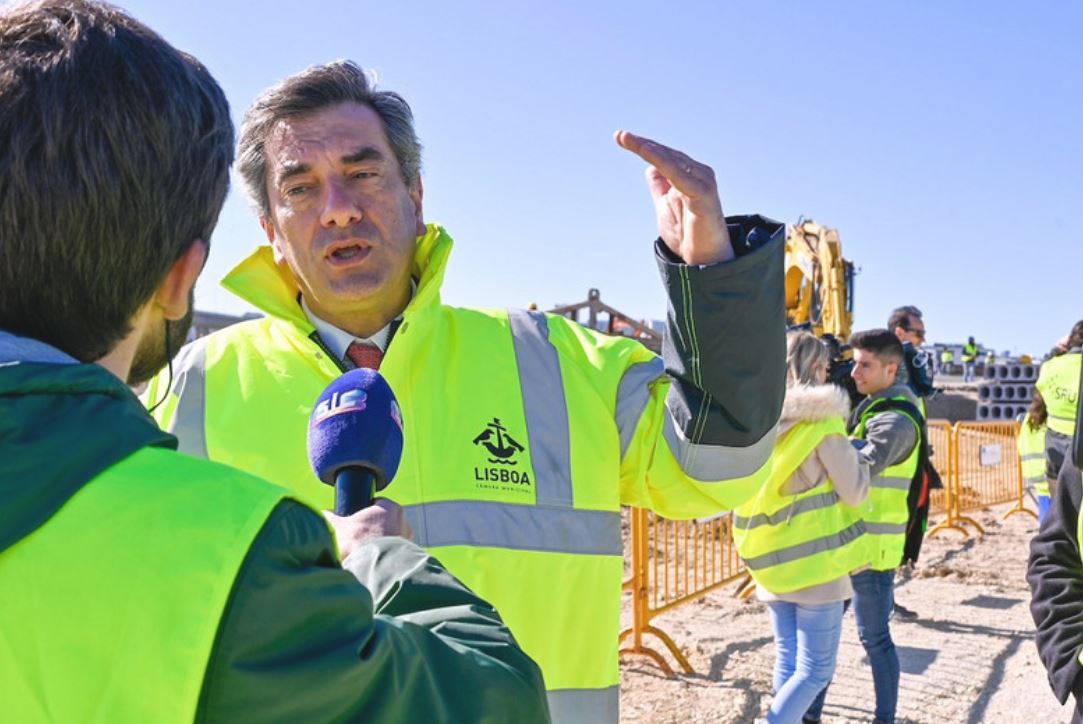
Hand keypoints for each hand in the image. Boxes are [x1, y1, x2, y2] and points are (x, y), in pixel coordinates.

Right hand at [323, 498, 413, 560]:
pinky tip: (377, 560)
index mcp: (390, 507)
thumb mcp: (338, 527)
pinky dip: (388, 554)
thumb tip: (324, 513)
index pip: (377, 503)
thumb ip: (330, 516)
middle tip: (361, 538)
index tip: (357, 520)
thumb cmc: (358, 544)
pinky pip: (397, 550)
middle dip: (375, 527)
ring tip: (368, 551)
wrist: (374, 570)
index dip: (366, 510)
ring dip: (383, 541)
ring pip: (392, 535)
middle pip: (385, 520)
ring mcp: (408, 537)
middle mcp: (403, 520)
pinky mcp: (410, 554)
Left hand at [615, 130, 733, 264]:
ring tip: (630, 139)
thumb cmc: (688, 234)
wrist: (705, 260)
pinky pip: (679, 174)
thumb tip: (650, 167)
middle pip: (666, 153)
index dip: (644, 146)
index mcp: (689, 176)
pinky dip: (663, 162)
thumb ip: (660, 186)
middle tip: (620, 135)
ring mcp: (703, 182)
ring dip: (649, 149)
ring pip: (671, 160)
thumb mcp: (665, 205)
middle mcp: (698, 174)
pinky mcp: (704, 192)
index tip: (621, 137)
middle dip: (642, 144)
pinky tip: (647, 154)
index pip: (664, 155)